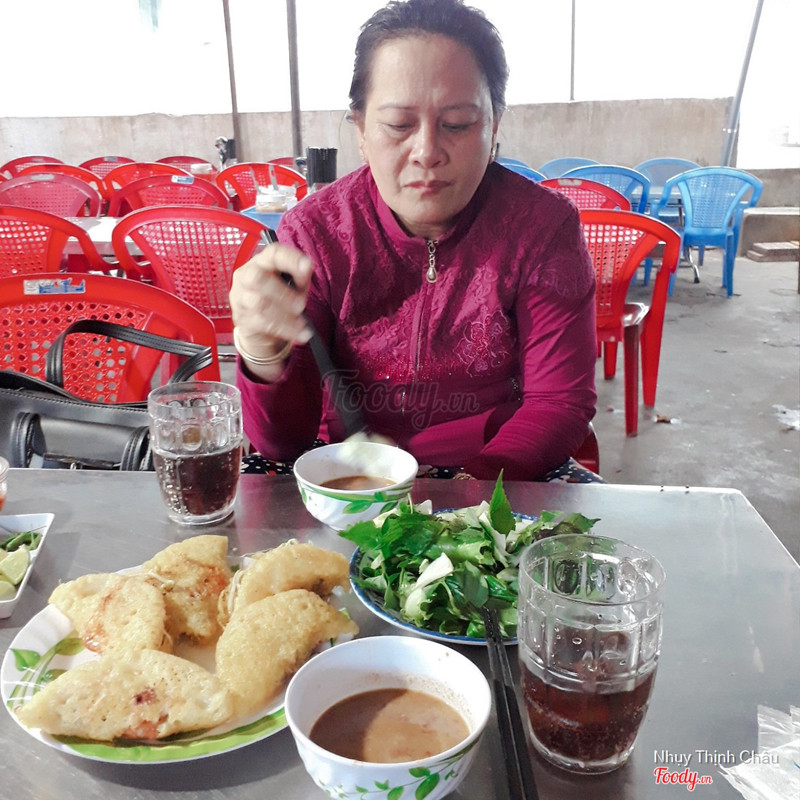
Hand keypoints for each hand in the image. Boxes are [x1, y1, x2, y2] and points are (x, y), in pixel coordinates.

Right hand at [229, 243, 313, 378]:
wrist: (260, 328)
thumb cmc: (278, 300)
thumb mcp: (293, 285)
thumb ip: (300, 276)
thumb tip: (307, 267)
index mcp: (261, 262)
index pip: (272, 253)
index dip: (290, 259)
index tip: (307, 266)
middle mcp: (246, 276)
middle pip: (257, 277)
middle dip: (282, 292)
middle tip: (301, 305)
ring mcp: (241, 298)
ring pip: (259, 303)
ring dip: (285, 315)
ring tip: (302, 324)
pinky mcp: (242, 319)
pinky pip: (262, 323)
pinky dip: (284, 329)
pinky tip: (298, 333)